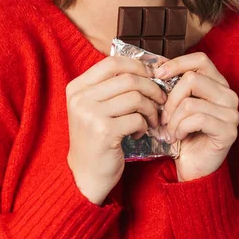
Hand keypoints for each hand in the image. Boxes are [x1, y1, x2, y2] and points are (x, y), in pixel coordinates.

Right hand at [66, 56, 166, 204]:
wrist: (84, 175)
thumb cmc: (95, 137)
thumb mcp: (93, 106)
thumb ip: (111, 86)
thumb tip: (148, 67)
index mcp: (77, 87)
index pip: (112, 62)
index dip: (137, 65)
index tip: (153, 74)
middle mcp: (81, 98)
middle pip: (128, 78)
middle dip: (151, 87)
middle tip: (161, 99)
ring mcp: (91, 114)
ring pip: (136, 97)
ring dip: (151, 108)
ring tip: (151, 119)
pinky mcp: (104, 132)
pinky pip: (137, 118)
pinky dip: (145, 125)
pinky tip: (139, 133)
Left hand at [154, 52, 238, 181]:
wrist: (192, 166)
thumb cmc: (183, 131)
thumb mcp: (176, 102)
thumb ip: (172, 82)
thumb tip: (156, 63)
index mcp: (218, 83)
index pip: (200, 59)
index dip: (177, 63)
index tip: (158, 75)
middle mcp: (229, 95)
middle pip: (192, 79)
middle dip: (170, 99)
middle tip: (163, 116)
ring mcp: (232, 114)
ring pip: (190, 102)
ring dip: (173, 119)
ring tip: (170, 129)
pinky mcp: (229, 131)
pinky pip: (197, 119)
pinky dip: (181, 128)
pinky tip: (179, 136)